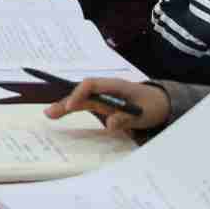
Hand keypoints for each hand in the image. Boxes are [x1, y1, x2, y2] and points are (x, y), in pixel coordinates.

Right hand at [47, 77, 168, 134]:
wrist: (160, 103)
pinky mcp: (103, 104)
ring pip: (80, 99)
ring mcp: (103, 96)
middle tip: (50, 112)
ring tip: (49, 114)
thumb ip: (126, 117)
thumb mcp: (143, 113)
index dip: (79, 94)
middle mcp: (106, 89)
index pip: (92, 85)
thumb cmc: (152, 105)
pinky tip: (59, 114)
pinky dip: (72, 109)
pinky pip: (85, 105)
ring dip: (65, 105)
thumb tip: (109, 124)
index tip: (72, 107)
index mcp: (115, 85)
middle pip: (81, 92)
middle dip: (66, 101)